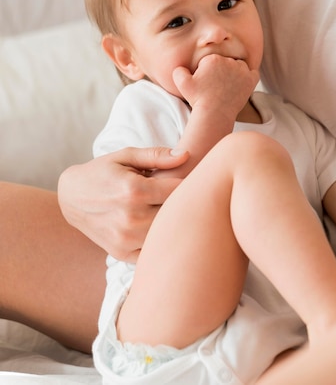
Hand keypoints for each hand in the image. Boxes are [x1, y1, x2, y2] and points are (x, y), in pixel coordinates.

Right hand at [58, 146, 187, 261]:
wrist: (71, 197)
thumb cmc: (103, 171)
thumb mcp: (126, 156)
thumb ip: (157, 156)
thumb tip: (187, 156)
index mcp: (134, 190)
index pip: (179, 190)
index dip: (189, 184)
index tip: (190, 180)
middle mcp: (130, 217)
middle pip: (175, 214)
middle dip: (182, 204)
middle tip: (184, 196)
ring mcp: (125, 239)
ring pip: (166, 235)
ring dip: (172, 224)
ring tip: (169, 210)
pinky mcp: (121, 253)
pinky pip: (152, 252)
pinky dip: (158, 242)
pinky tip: (158, 229)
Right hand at [173, 54, 258, 121]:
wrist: (214, 113)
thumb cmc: (198, 99)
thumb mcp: (182, 84)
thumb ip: (178, 71)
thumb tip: (181, 67)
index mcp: (213, 59)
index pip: (212, 60)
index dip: (208, 70)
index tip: (207, 81)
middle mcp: (229, 61)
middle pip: (226, 61)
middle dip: (222, 71)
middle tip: (217, 85)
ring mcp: (242, 70)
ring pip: (239, 66)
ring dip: (235, 73)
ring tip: (228, 86)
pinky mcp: (251, 80)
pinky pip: (253, 72)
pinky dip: (248, 77)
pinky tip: (241, 84)